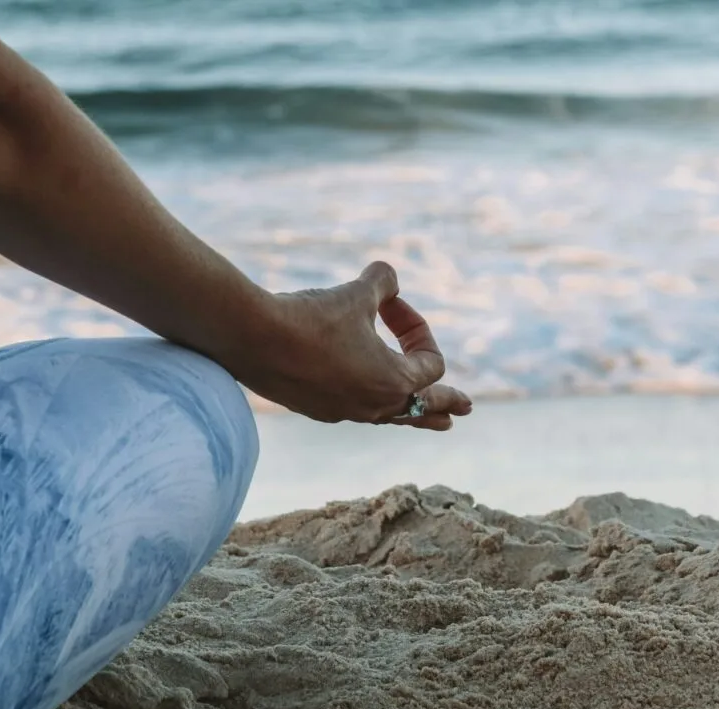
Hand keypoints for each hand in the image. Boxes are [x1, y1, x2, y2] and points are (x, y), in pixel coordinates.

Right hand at [224, 262, 472, 430]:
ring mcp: (344, 412)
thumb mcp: (355, 292)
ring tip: (435, 421)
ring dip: (413, 413)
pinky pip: (355, 409)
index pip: (430, 362)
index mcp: (394, 382)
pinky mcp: (316, 409)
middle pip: (422, 408)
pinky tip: (365, 400)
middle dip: (445, 403)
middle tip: (465, 409)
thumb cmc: (311, 317)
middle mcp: (374, 406)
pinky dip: (370, 401)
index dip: (417, 327)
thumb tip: (389, 278)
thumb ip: (382, 283)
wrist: (253, 339)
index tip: (390, 303)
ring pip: (390, 417)